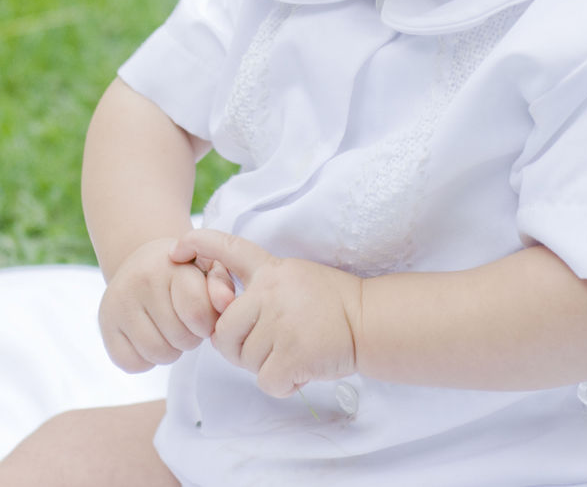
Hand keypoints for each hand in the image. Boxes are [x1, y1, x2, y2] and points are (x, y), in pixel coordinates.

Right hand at [99, 237, 234, 372]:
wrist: (144, 261)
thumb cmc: (186, 269)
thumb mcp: (209, 267)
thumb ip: (222, 284)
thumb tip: (226, 303)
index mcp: (171, 264)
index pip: (197, 313)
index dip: (207, 324)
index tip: (205, 316)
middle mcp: (140, 280)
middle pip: (180, 338)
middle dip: (191, 337)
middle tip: (186, 323)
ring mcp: (118, 303)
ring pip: (158, 354)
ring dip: (172, 351)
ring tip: (171, 331)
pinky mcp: (105, 324)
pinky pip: (132, 364)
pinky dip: (146, 360)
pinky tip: (150, 337)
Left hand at [170, 230, 362, 397]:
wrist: (368, 320)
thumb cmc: (330, 303)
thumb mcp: (293, 280)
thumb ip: (260, 293)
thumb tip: (222, 321)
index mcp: (271, 270)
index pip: (229, 248)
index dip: (200, 244)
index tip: (176, 248)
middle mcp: (271, 291)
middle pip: (223, 332)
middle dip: (238, 348)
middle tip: (271, 346)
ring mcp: (281, 322)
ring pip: (245, 361)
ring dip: (266, 366)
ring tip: (295, 350)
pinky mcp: (292, 353)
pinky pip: (266, 381)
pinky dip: (283, 383)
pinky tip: (303, 367)